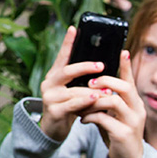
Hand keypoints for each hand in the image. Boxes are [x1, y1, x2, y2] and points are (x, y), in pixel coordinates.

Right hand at [40, 26, 109, 141]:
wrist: (53, 128)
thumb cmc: (68, 106)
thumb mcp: (73, 90)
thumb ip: (81, 80)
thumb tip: (101, 65)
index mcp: (54, 75)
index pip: (62, 56)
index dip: (68, 42)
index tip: (74, 28)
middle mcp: (49, 83)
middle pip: (66, 71)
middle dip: (84, 67)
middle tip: (101, 65)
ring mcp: (50, 97)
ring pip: (73, 90)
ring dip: (92, 90)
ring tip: (107, 91)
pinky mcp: (54, 111)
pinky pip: (72, 105)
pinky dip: (85, 102)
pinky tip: (96, 100)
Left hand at [80, 50, 145, 157]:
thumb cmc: (118, 132)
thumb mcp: (114, 114)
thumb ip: (108, 100)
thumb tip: (93, 84)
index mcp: (134, 102)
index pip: (131, 80)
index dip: (127, 66)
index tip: (122, 51)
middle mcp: (137, 109)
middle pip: (124, 87)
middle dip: (104, 81)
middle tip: (89, 83)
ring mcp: (132, 122)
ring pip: (113, 102)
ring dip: (93, 100)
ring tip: (81, 104)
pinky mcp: (124, 134)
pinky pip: (104, 120)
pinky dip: (90, 117)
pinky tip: (82, 119)